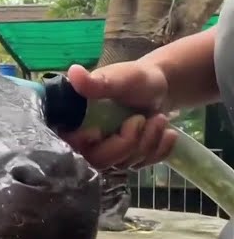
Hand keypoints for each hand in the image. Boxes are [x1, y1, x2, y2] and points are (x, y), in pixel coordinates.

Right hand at [60, 63, 178, 170]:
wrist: (159, 88)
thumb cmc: (135, 80)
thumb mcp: (118, 78)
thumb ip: (97, 82)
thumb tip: (73, 72)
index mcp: (77, 120)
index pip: (70, 142)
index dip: (83, 141)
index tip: (98, 132)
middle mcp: (87, 141)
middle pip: (99, 160)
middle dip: (127, 142)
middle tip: (143, 119)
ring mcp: (108, 152)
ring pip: (124, 164)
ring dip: (148, 141)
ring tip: (160, 118)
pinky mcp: (127, 159)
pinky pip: (142, 165)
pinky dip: (160, 150)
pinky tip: (168, 133)